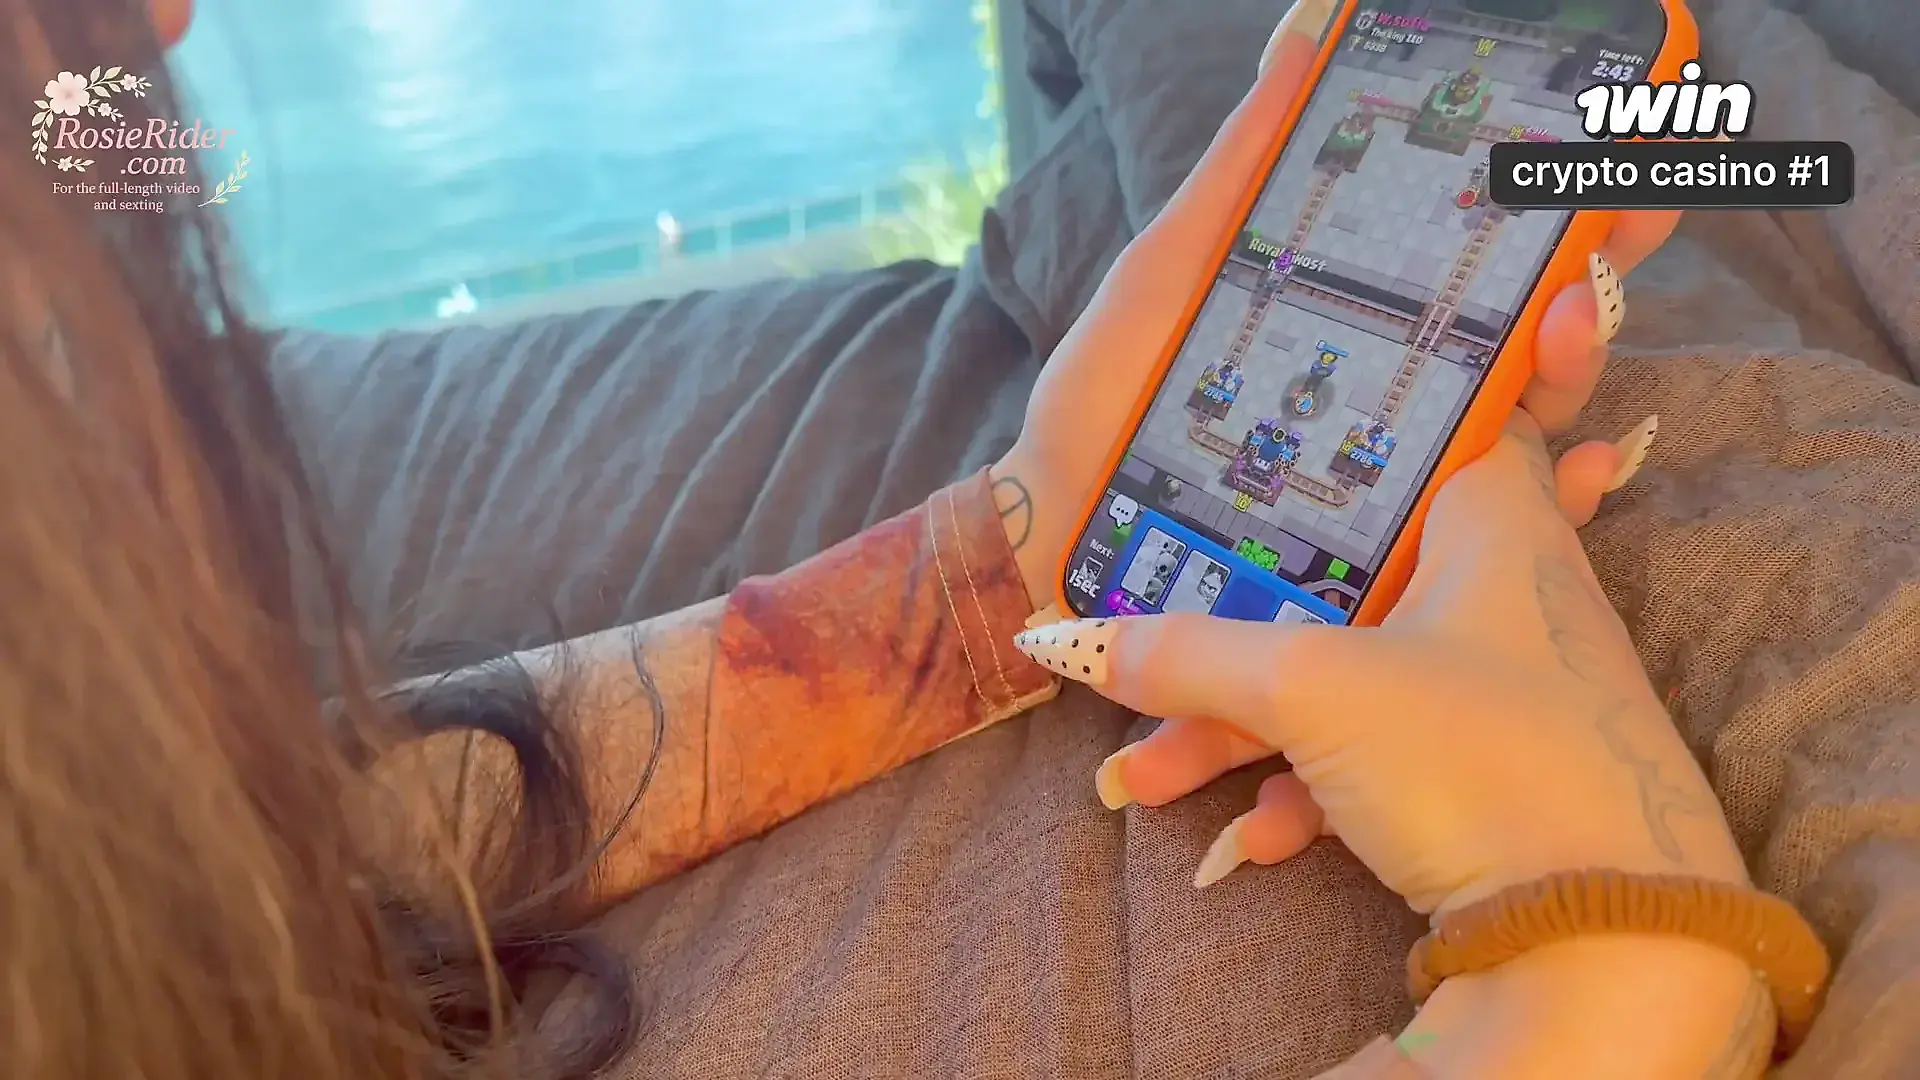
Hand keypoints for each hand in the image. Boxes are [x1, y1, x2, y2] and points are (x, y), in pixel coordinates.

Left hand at [990, 1, 1680, 610]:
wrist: (1058, 540)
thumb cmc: (1103, 408)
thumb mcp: (1168, 274)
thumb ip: (1239, 174)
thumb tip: (1302, 40)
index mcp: (1357, 322)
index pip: (1480, 255)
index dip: (1554, 196)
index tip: (1616, 133)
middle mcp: (1396, 397)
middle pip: (1532, 327)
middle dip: (1598, 262)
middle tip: (1632, 212)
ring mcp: (1402, 480)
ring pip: (1531, 420)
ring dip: (1578, 360)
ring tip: (1577, 315)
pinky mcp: (1391, 565)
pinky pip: (1495, 541)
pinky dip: (1562, 506)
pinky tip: (1591, 469)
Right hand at [1009, 414, 1747, 913]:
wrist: (1608, 942)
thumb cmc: (1484, 759)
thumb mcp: (1314, 691)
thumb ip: (1189, 654)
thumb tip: (1068, 637)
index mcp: (1489, 520)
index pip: (1413, 434)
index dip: (1325, 436)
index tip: (1231, 447)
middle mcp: (1499, 587)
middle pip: (1336, 579)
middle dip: (1227, 637)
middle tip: (1141, 661)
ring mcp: (1495, 685)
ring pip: (1343, 677)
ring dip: (1242, 731)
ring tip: (1149, 785)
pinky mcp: (1488, 771)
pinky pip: (1376, 753)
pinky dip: (1310, 788)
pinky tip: (1258, 840)